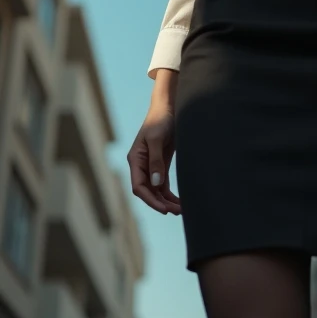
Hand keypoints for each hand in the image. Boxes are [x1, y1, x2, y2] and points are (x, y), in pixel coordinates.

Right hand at [127, 97, 181, 214]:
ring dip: (166, 201)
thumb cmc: (160, 119)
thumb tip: (155, 184)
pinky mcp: (161, 164)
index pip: (138, 186)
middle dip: (160, 203)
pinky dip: (170, 194)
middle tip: (177, 211)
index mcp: (135, 160)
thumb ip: (155, 161)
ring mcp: (151, 166)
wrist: (170, 106)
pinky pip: (163, 185)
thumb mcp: (156, 139)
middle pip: (148, 191)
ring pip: (156, 191)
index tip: (163, 209)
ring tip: (181, 210)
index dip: (150, 200)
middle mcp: (141, 165)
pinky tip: (180, 202)